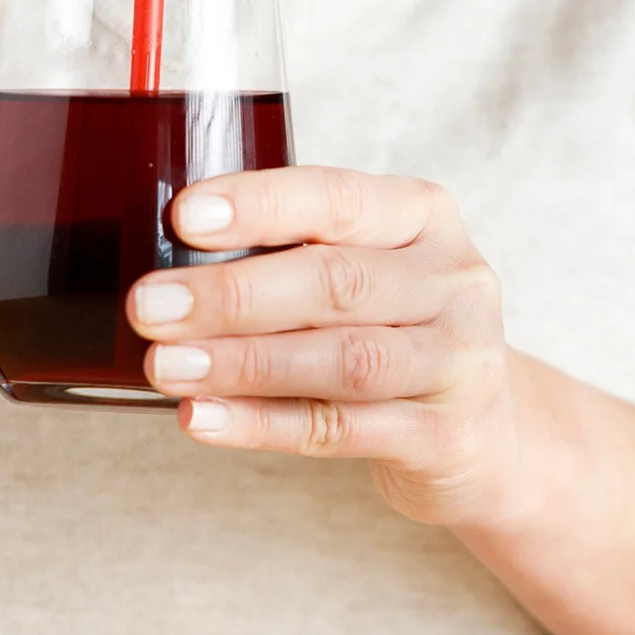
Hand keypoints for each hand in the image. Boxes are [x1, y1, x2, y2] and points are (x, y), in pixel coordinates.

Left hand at [127, 167, 529, 528]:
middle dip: (233, 295)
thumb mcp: (369, 272)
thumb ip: (294, 256)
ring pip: (343, 360)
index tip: (183, 217)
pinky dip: (264, 424)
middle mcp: (453, 281)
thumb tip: (169, 265)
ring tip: (166, 366)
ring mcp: (457, 361)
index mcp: (424, 217)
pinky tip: (204, 418)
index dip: (261, 205)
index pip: (338, 199)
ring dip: (244, 363)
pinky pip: (341, 430)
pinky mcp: (445, 436)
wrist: (485, 430)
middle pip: (337, 283)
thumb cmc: (394, 331)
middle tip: (150, 306)